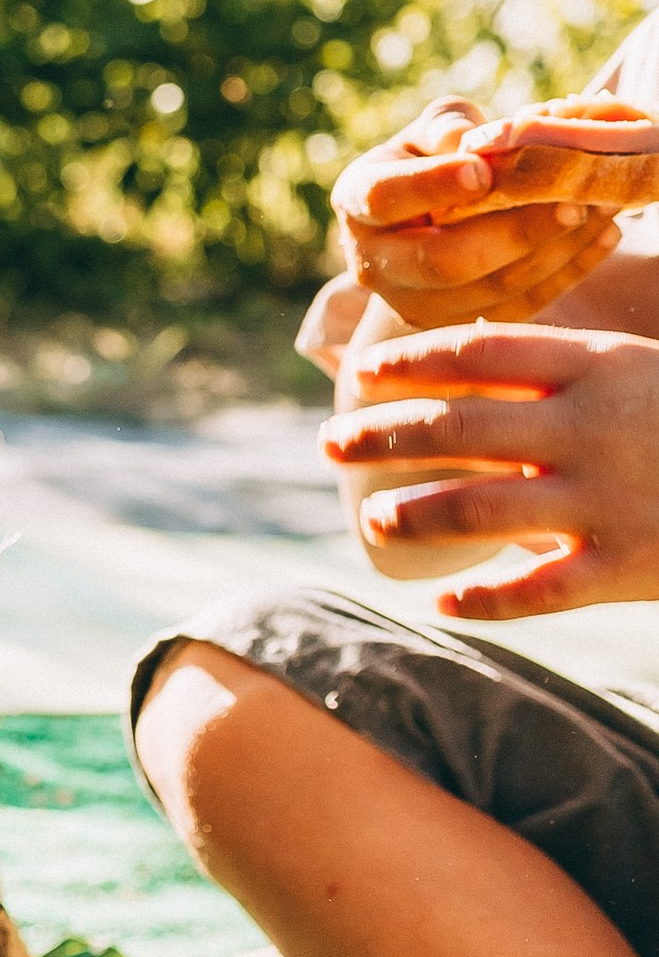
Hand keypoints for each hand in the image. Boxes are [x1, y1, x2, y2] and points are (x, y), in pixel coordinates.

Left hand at [322, 320, 658, 619]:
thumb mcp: (636, 368)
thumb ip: (559, 368)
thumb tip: (462, 354)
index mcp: (597, 366)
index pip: (479, 353)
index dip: (409, 362)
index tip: (360, 373)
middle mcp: (593, 429)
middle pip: (460, 428)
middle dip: (380, 436)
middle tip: (328, 443)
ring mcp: (608, 501)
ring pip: (479, 510)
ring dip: (412, 515)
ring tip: (373, 519)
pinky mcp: (625, 568)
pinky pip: (536, 592)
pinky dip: (482, 601)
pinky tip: (441, 603)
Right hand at [331, 96, 621, 327]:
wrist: (424, 221)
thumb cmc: (429, 160)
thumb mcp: (430, 130)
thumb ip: (448, 126)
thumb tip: (469, 143)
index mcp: (357, 202)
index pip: (385, 198)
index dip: (433, 187)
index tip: (483, 170)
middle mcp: (373, 263)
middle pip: (443, 261)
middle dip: (513, 233)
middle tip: (570, 202)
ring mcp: (413, 304)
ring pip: (489, 291)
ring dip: (551, 253)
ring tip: (598, 212)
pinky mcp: (457, 327)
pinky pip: (520, 308)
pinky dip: (567, 273)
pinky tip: (602, 237)